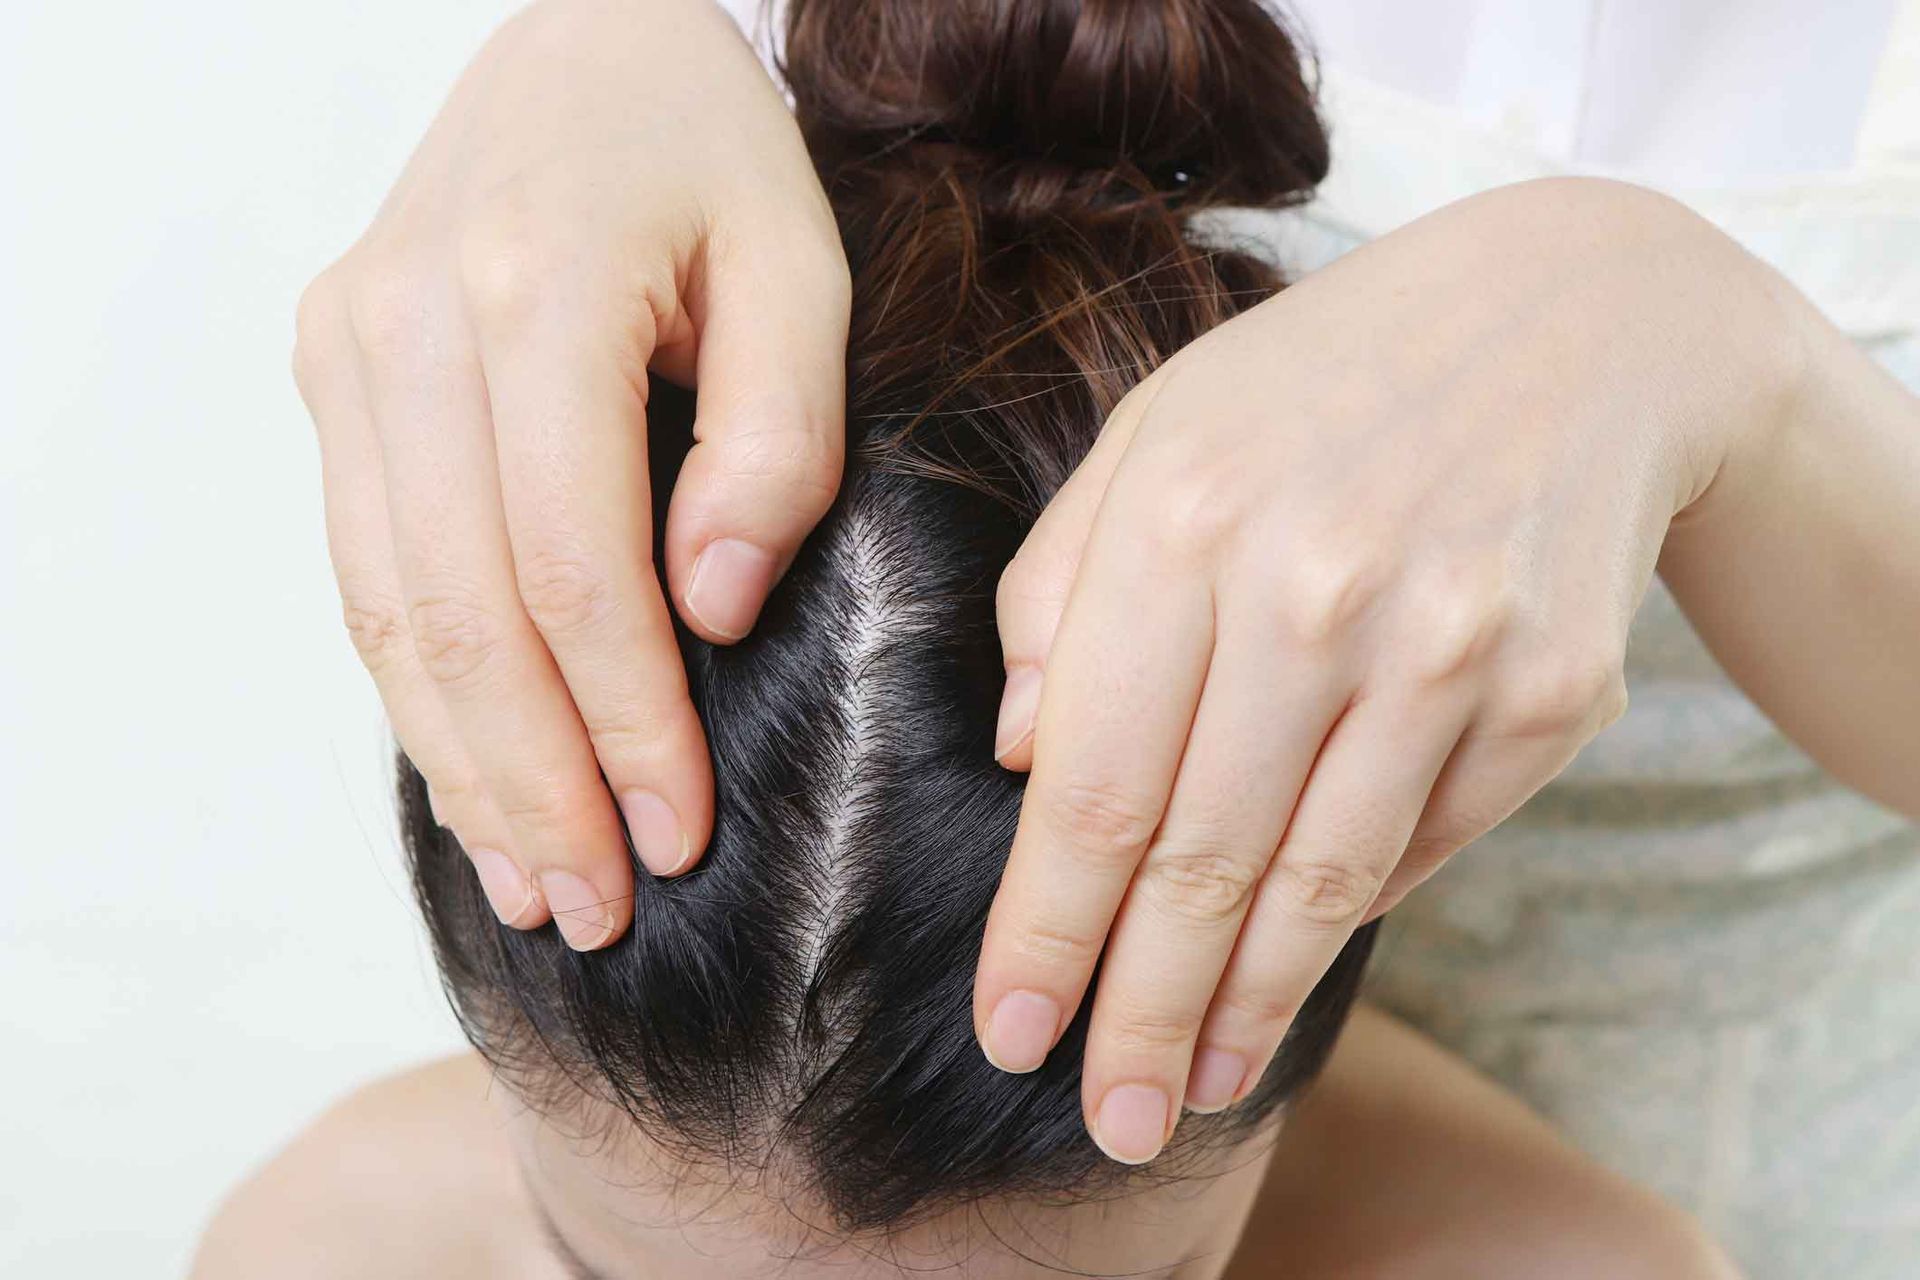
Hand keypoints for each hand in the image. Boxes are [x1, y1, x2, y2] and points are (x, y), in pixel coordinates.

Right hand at [293, 0, 849, 947]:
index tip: (680, 831)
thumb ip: (777, 441)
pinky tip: (474, 777)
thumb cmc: (709, 159)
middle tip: (601, 910)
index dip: (624, 721)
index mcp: (535, 291)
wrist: (582, 46)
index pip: (572, 566)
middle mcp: (407, 323)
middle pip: (460, 612)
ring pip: (389, 608)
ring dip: (463, 764)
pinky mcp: (333, 373)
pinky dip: (419, 690)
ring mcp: (348, 349)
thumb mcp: (800, 270)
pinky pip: (366, 567)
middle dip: (535, 782)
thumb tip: (711, 610)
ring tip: (537, 884)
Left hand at [973, 178, 1801, 1161]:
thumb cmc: (1322, 385)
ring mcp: (1449, 645)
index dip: (1046, 928)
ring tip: (1194, 1089)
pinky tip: (1296, 970)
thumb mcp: (1157, 432)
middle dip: (1140, 1015)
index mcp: (1185, 520)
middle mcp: (1317, 589)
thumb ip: (1062, 585)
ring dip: (1246, 1008)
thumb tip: (1026, 755)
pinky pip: (1428, 843)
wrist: (1579, 321)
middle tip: (1106, 1114)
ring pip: (1319, 883)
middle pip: (1199, 862)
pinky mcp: (1552, 690)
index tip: (1010, 1028)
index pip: (1093, 785)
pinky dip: (1355, 916)